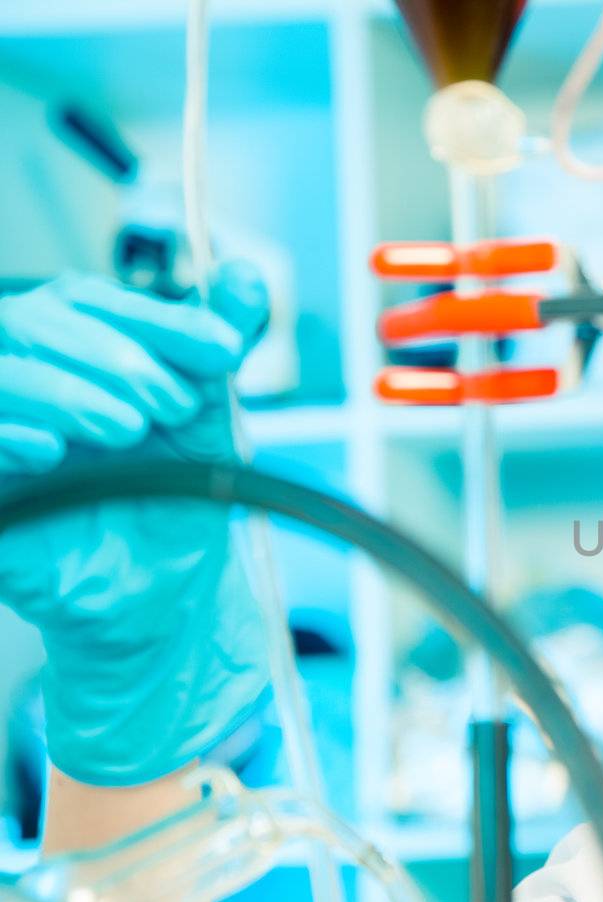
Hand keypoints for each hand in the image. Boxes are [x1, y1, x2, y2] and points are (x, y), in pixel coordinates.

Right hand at [0, 263, 274, 786]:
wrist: (163, 589)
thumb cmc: (177, 493)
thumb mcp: (209, 414)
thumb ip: (219, 341)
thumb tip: (243, 275)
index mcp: (75, 343)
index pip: (97, 303)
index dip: (162, 321)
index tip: (225, 354)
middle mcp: (25, 370)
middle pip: (37, 323)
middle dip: (115, 358)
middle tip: (170, 406)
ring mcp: (0, 423)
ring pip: (1, 370)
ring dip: (65, 392)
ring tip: (125, 427)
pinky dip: (7, 432)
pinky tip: (50, 451)